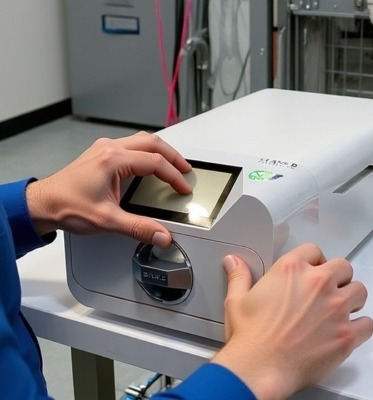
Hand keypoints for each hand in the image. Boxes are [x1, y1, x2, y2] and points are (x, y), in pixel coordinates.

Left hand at [26, 132, 191, 245]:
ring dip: (161, 151)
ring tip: (173, 164)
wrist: (42, 204)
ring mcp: (104, 149)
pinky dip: (147, 152)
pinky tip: (150, 164)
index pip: (155, 162)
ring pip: (141, 140)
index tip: (183, 188)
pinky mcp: (100, 153)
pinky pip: (131, 145)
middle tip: (186, 170)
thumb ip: (139, 228)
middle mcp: (109, 149)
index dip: (174, 176)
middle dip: (173, 156)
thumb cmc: (67, 207)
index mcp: (113, 160)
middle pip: (152, 142)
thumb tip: (161, 235)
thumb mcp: (107, 220)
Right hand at [212, 243, 372, 399]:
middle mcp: (317, 283)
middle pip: (343, 267)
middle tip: (328, 290)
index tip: (313, 269)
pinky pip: (367, 324)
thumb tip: (233, 262)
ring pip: (360, 291)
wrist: (259, 368)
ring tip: (340, 309)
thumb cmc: (250, 337)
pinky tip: (349, 330)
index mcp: (291, 270)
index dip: (314, 260)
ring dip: (352, 298)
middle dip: (337, 277)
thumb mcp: (237, 300)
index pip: (314, 250)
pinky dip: (360, 327)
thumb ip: (239, 276)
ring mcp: (335, 308)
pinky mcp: (346, 334)